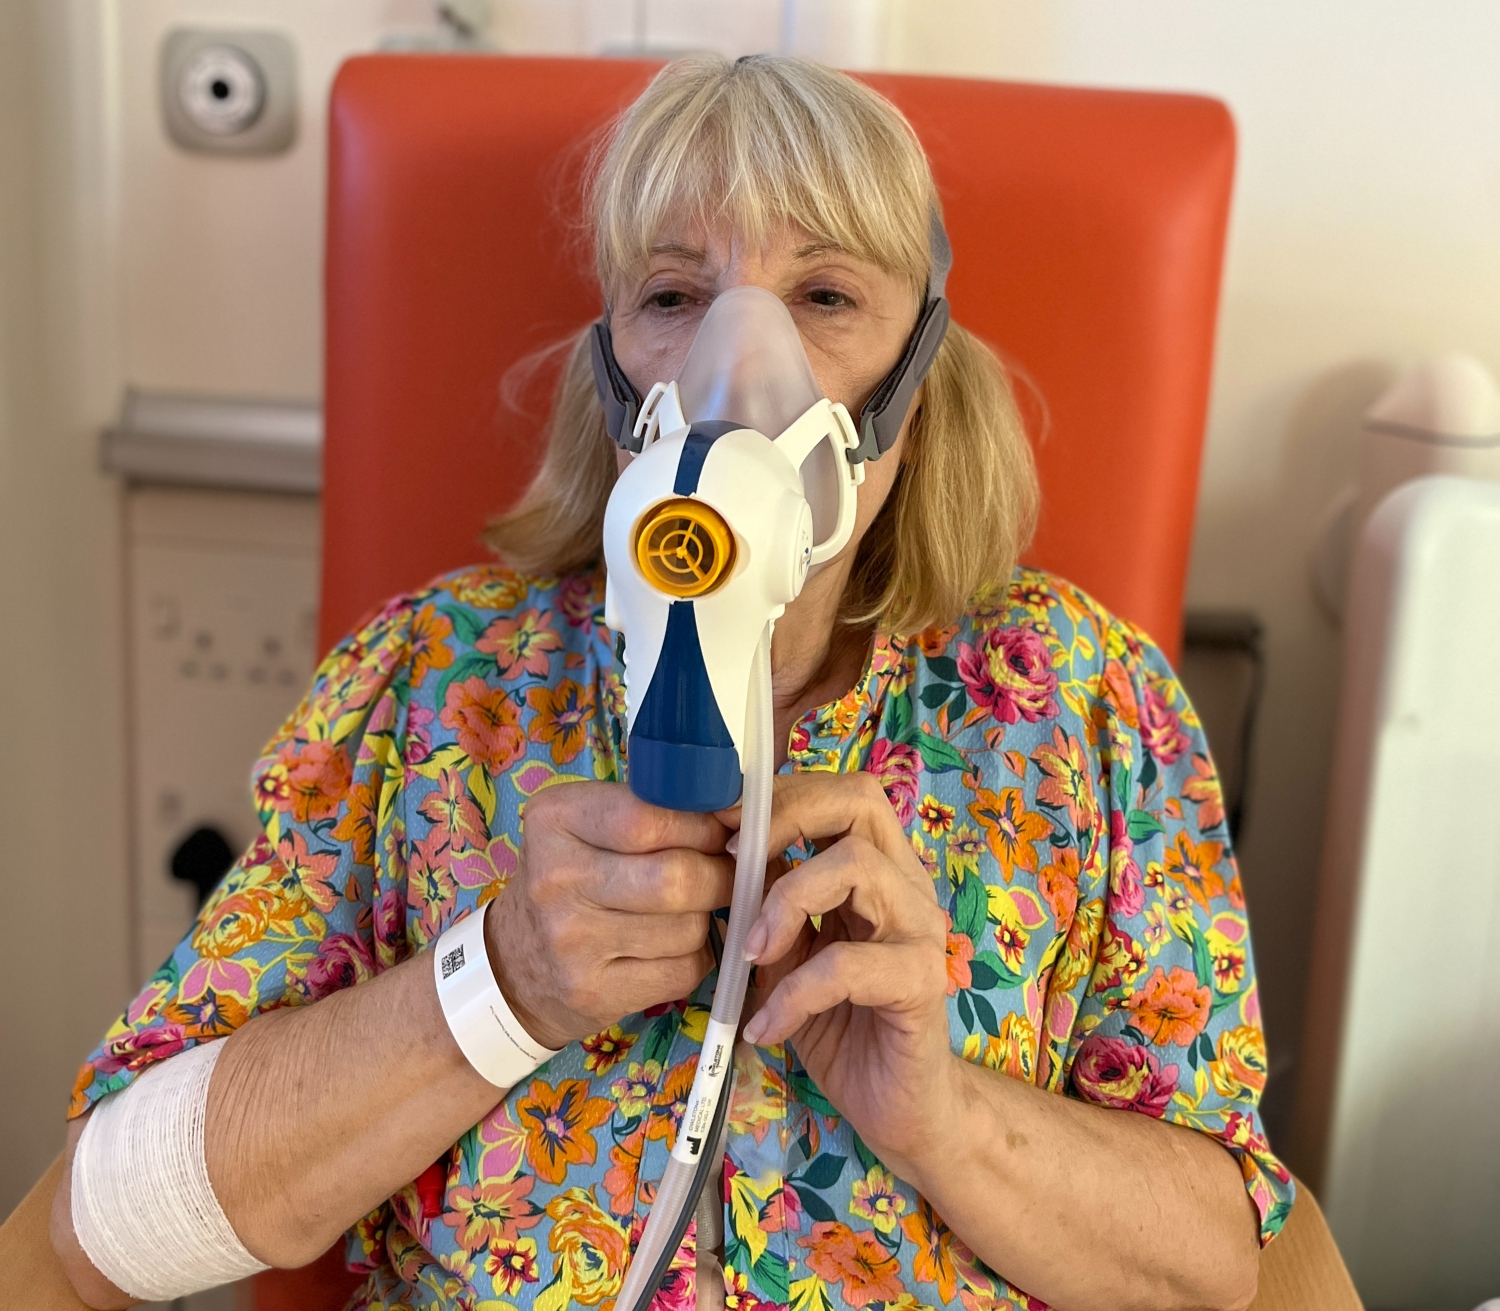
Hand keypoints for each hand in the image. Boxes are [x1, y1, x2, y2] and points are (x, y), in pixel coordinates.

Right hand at [486, 781, 734, 1049]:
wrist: (513, 965)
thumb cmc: (570, 878)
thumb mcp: (589, 825)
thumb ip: (654, 808)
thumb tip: (741, 809)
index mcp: (555, 819)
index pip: (650, 818)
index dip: (704, 827)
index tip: (723, 833)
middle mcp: (556, 878)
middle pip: (677, 878)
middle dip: (720, 876)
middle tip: (725, 874)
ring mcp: (572, 942)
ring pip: (689, 928)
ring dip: (705, 919)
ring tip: (688, 911)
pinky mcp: (593, 993)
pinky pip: (683, 971)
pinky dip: (694, 958)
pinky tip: (671, 948)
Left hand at [727, 773, 956, 1175]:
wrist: (896, 1106)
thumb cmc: (839, 1024)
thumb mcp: (785, 954)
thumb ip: (766, 901)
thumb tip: (724, 850)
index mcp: (877, 867)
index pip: (840, 791)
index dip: (780, 795)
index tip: (719, 824)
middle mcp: (907, 884)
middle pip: (861, 801)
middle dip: (786, 819)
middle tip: (732, 863)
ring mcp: (920, 930)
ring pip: (858, 867)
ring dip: (786, 903)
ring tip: (751, 954)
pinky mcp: (921, 983)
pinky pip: (851, 964)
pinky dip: (795, 993)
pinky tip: (767, 1026)